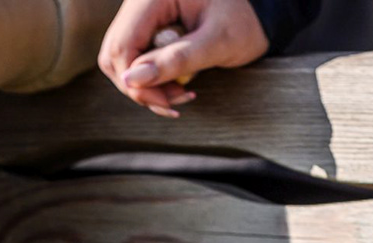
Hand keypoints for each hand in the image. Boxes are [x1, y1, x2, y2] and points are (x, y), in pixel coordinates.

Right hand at [100, 0, 268, 117]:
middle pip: (115, 54)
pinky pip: (136, 60)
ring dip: (146, 88)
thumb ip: (176, 59)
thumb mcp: (217, 41)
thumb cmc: (244, 18)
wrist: (257, 11)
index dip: (136, 81)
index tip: (166, 101)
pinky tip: (178, 88)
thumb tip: (132, 79)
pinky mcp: (147, 29)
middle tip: (176, 102)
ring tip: (180, 96)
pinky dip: (153, 81)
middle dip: (140, 88)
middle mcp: (140, 3)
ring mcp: (141, 16)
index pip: (122, 44)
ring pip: (121, 60)